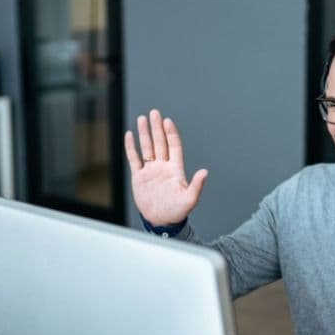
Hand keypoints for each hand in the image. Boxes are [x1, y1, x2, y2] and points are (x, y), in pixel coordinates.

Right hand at [124, 109, 207, 225]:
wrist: (161, 221)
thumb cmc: (177, 212)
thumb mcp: (189, 200)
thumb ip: (196, 185)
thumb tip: (205, 172)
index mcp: (175, 169)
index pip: (173, 146)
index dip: (170, 133)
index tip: (167, 121)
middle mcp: (163, 167)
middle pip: (160, 142)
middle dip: (156, 128)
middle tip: (154, 113)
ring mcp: (151, 170)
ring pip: (147, 147)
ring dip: (145, 134)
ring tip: (142, 119)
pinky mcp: (139, 177)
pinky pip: (134, 159)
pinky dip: (131, 148)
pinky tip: (130, 135)